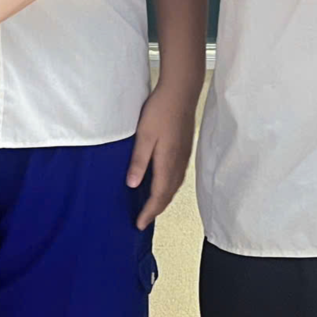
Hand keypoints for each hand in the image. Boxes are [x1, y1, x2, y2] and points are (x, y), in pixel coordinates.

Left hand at [127, 84, 196, 227]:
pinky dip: (168, 187)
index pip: (158, 195)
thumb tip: (133, 185)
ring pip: (174, 186)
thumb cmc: (160, 111)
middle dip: (156, 210)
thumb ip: (139, 161)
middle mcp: (178, 163)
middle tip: (143, 220)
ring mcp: (183, 156)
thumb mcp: (144, 136)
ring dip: (163, 199)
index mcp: (168, 162)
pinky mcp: (184, 149)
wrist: (181, 92)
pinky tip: (161, 184)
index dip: (149, 212)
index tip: (139, 224)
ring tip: (151, 207)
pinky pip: (177, 176)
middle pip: (168, 194)